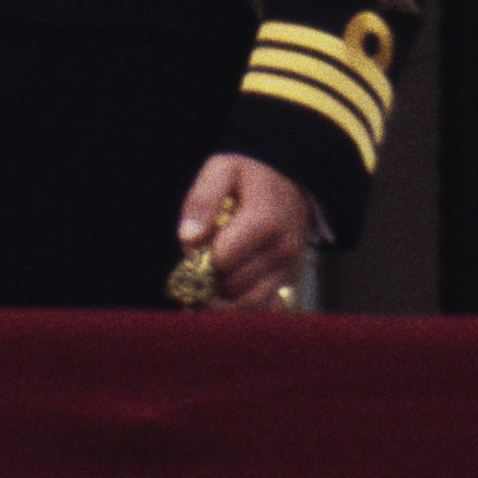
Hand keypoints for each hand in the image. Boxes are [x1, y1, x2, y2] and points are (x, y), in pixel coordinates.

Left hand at [177, 154, 311, 309]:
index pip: (222, 260)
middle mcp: (281, 251)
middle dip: (207, 279)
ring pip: (248, 304)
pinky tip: (220, 296)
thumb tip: (188, 239)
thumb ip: (203, 201)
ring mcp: (287, 269)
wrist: (290, 180)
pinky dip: (238, 308)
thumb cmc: (249, 174)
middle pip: (232, 285)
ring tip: (202, 281)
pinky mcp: (287, 280)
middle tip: (195, 263)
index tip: (191, 246)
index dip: (198, 259)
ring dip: (220, 299)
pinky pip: (262, 308)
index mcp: (264, 222)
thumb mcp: (221, 169)